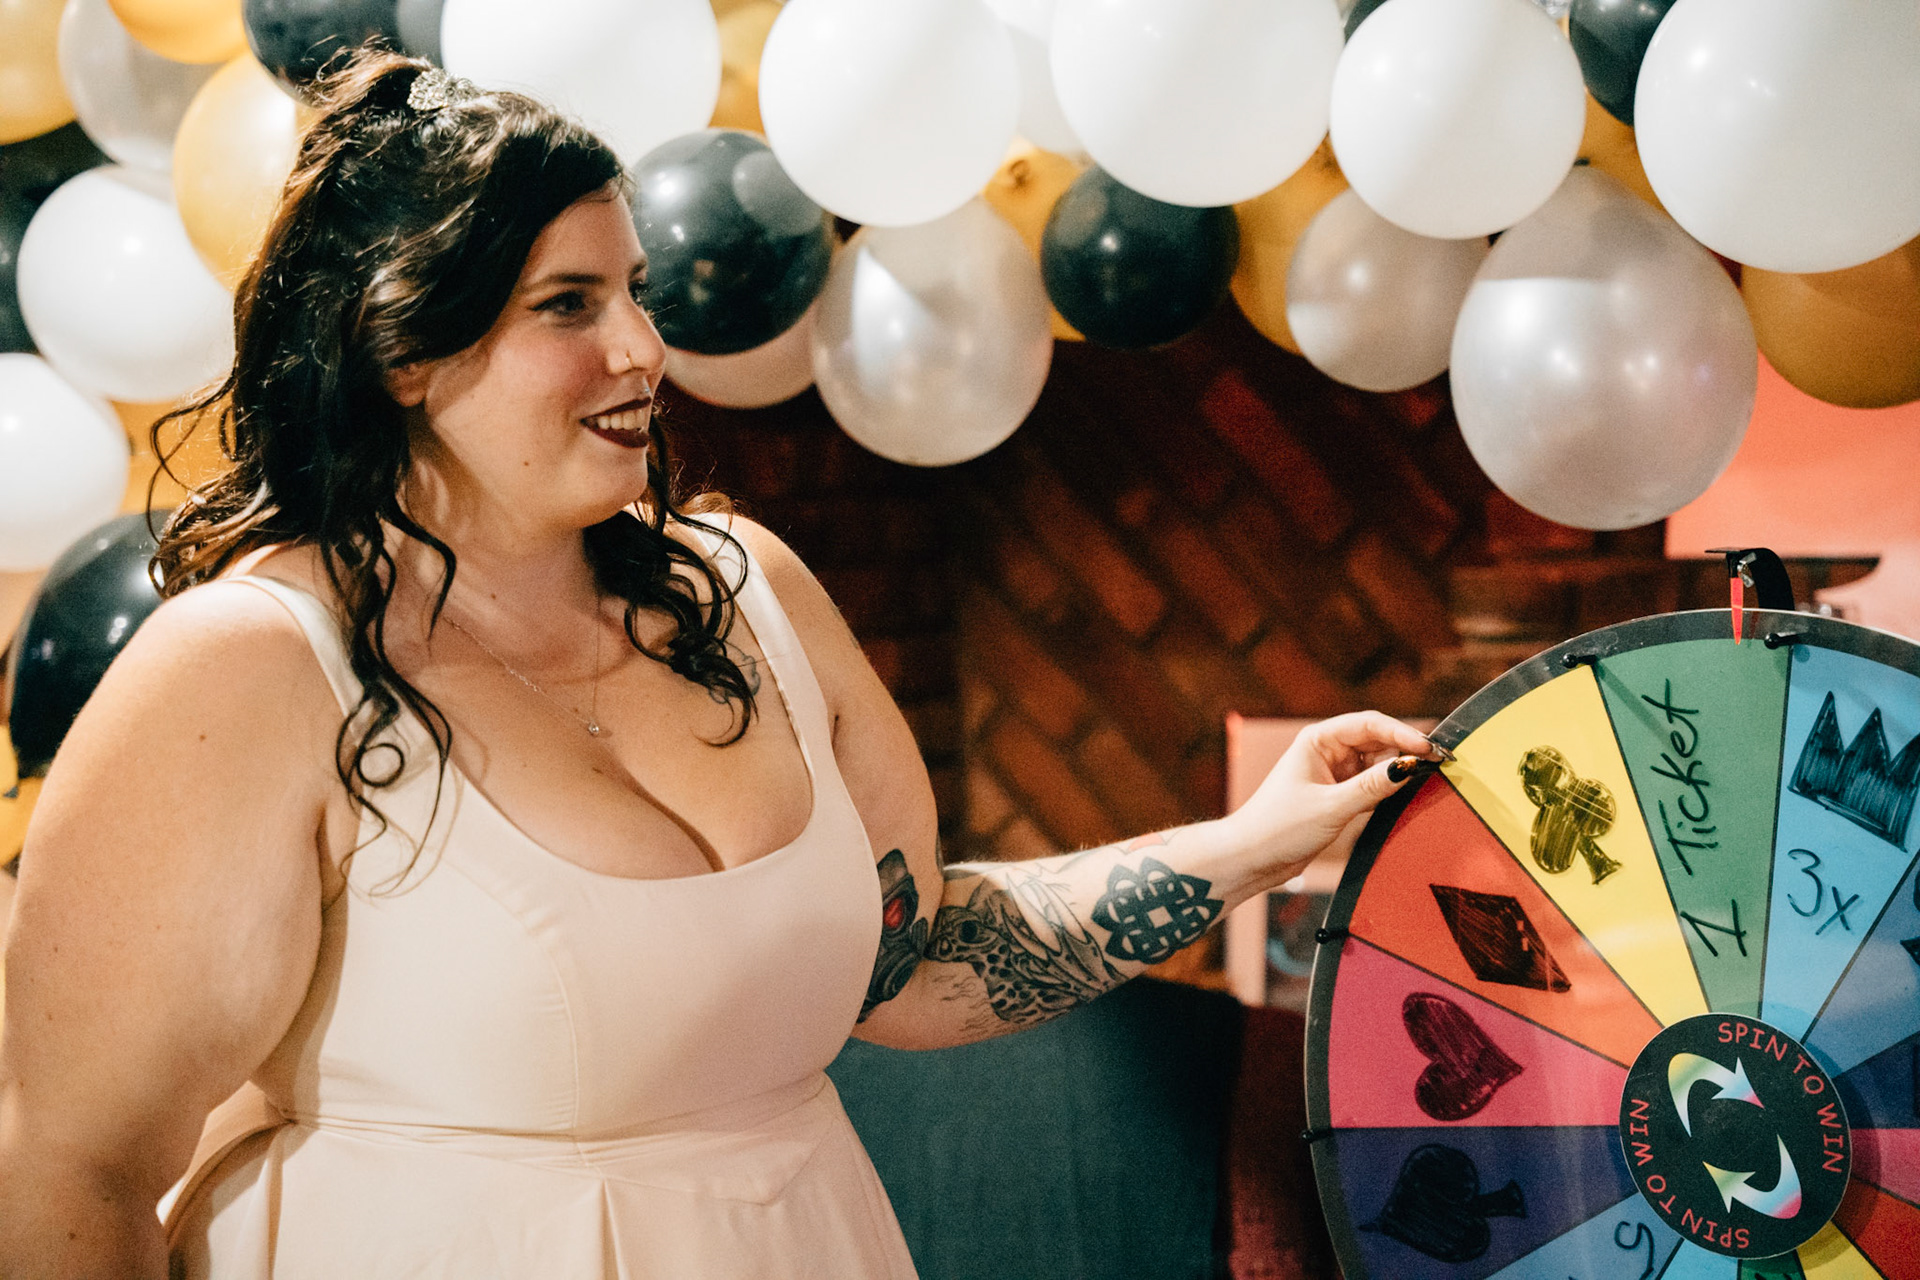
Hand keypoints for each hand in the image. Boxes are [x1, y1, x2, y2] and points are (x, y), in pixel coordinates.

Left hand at [1226, 711, 1438, 886]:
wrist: (1252, 858)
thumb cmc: (1279, 827)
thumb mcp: (1331, 807)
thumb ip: (1371, 787)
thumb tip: (1409, 767)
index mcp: (1318, 740)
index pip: (1369, 724)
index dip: (1402, 733)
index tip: (1428, 749)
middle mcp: (1326, 751)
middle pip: (1377, 740)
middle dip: (1405, 750)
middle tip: (1438, 763)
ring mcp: (1333, 773)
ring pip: (1377, 763)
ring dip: (1398, 770)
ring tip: (1426, 779)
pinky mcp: (1337, 795)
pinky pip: (1371, 784)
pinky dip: (1387, 788)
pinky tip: (1405, 794)